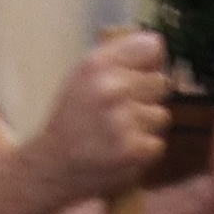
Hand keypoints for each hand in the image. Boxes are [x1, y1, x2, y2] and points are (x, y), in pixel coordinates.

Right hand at [38, 31, 170, 201]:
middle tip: (120, 112)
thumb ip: (118, 59)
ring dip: (145, 126)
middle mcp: (110, 88)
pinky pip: (157, 143)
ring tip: (118, 133)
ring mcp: (122, 121)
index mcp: (97, 64)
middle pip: (161, 82)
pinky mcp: (132, 150)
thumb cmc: (72, 119)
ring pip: (161, 115)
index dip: (150, 63)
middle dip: (146, 97)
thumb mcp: (83, 76)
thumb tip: (159, 51)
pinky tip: (119, 150)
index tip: (141, 74)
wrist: (51, 166)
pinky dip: (142, 151)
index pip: (152, 46)